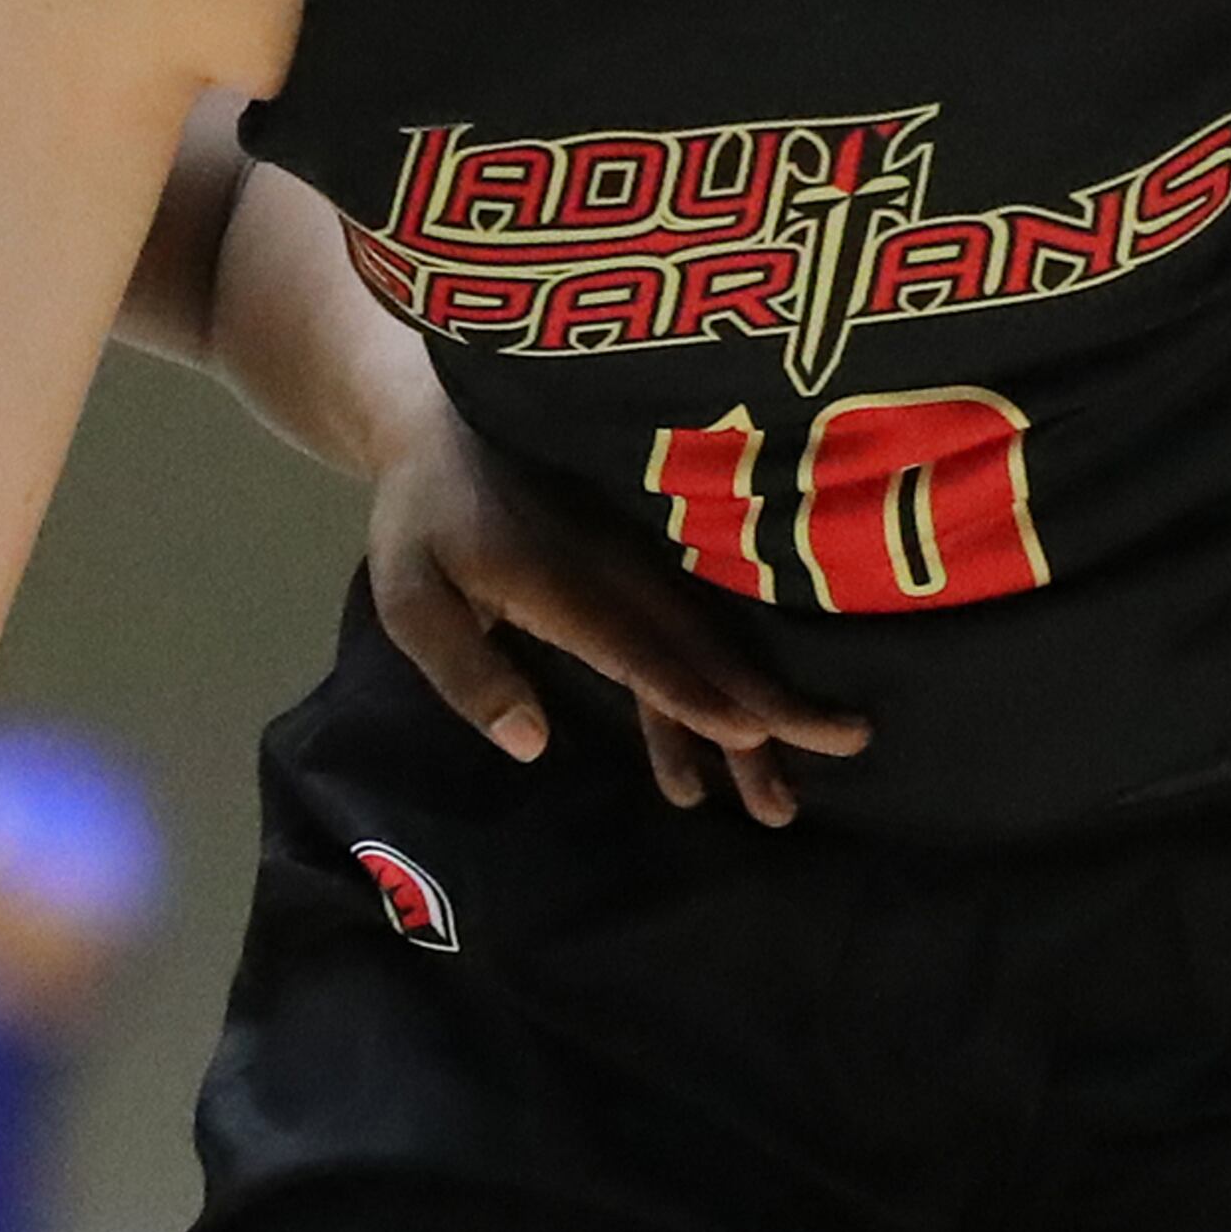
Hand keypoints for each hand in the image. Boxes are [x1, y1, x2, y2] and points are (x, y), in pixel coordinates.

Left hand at [366, 405, 867, 826]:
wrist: (445, 424)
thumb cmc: (426, 514)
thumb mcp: (411, 592)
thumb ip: (464, 668)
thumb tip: (531, 745)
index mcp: (568, 577)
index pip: (642, 644)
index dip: (696, 689)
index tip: (756, 733)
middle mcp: (624, 573)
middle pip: (704, 654)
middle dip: (767, 718)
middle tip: (819, 776)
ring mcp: (644, 572)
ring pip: (709, 654)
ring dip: (750, 724)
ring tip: (777, 807)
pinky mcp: (646, 578)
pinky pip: (687, 645)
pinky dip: (707, 701)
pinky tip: (715, 764)